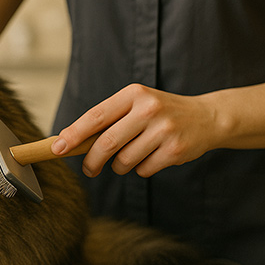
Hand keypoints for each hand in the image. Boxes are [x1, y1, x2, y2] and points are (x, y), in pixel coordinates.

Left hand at [51, 84, 218, 177]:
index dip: (74, 134)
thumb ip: (108, 120)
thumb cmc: (160, 113)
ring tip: (129, 157)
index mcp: (134, 94)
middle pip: (107, 143)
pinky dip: (141, 169)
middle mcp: (149, 109)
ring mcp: (164, 130)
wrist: (207, 118)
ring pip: (124, 161)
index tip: (57, 148)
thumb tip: (69, 141)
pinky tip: (151, 157)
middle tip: (89, 169)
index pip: (96, 116)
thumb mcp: (136, 105)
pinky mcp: (175, 150)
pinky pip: (143, 170)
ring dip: (120, 166)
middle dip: (92, 161)